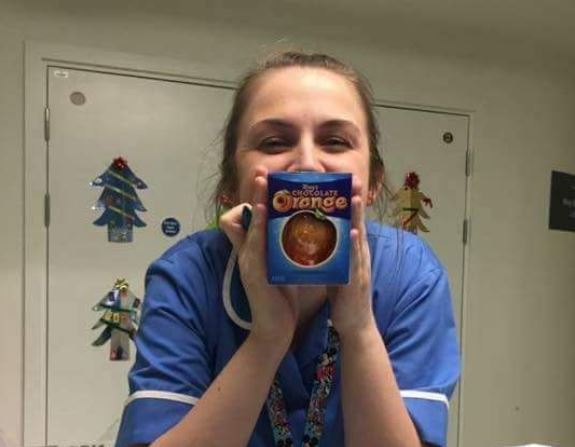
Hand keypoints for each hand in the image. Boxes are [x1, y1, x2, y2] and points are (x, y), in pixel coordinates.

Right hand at [219, 167, 300, 349]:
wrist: (274, 329)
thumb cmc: (280, 299)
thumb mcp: (282, 269)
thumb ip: (284, 251)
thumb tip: (296, 235)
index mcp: (259, 249)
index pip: (257, 216)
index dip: (260, 197)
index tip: (268, 179)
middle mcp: (251, 251)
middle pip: (250, 214)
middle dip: (255, 191)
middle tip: (260, 169)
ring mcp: (250, 260)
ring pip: (252, 223)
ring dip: (256, 200)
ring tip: (260, 179)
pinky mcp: (253, 271)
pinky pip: (255, 242)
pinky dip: (258, 225)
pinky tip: (263, 210)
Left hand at [327, 176, 375, 339]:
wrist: (355, 326)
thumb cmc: (342, 296)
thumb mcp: (334, 268)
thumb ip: (327, 252)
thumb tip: (312, 236)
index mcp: (352, 251)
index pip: (349, 222)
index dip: (348, 203)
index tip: (346, 181)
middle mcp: (358, 256)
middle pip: (357, 224)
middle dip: (355, 202)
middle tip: (354, 180)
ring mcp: (360, 267)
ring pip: (358, 238)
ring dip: (357, 218)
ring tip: (354, 198)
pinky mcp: (356, 281)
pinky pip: (355, 261)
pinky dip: (355, 246)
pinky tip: (354, 233)